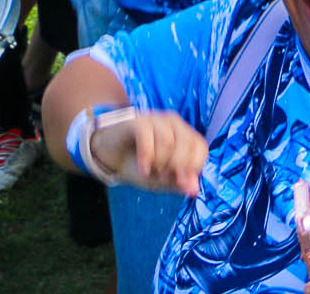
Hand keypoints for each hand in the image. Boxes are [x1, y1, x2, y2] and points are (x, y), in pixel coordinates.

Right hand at [89, 109, 207, 195]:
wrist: (108, 155)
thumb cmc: (138, 165)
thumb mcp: (159, 179)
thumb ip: (177, 183)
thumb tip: (194, 190)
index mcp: (184, 135)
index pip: (201, 149)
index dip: (192, 168)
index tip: (178, 180)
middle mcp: (174, 123)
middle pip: (187, 146)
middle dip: (174, 168)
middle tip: (160, 176)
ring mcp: (156, 119)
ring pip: (168, 143)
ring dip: (159, 164)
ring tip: (149, 171)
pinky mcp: (138, 121)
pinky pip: (147, 137)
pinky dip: (146, 157)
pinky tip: (143, 169)